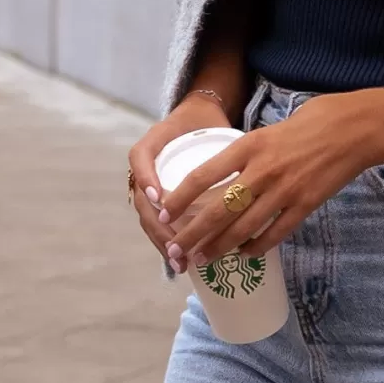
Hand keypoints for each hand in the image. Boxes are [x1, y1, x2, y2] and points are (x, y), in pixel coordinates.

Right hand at [126, 88, 232, 263]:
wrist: (197, 119)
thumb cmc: (202, 123)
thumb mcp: (206, 122)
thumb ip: (214, 132)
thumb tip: (243, 154)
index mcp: (149, 146)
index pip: (139, 160)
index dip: (146, 178)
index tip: (159, 197)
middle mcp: (143, 169)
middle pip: (142, 202)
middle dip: (158, 229)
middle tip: (176, 248)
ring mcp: (147, 187)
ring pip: (148, 219)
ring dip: (162, 243)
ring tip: (179, 262)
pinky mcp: (159, 200)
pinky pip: (158, 224)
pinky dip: (167, 243)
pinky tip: (180, 262)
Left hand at [159, 94, 381, 267]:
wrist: (352, 129)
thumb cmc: (310, 123)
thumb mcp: (267, 130)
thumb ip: (244, 153)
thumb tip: (222, 177)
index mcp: (248, 146)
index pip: (202, 177)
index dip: (179, 199)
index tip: (164, 214)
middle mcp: (262, 170)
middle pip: (218, 210)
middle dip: (192, 234)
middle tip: (176, 251)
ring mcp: (284, 190)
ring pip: (243, 228)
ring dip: (219, 247)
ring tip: (202, 259)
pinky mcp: (305, 205)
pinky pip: (274, 233)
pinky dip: (256, 247)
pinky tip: (243, 255)